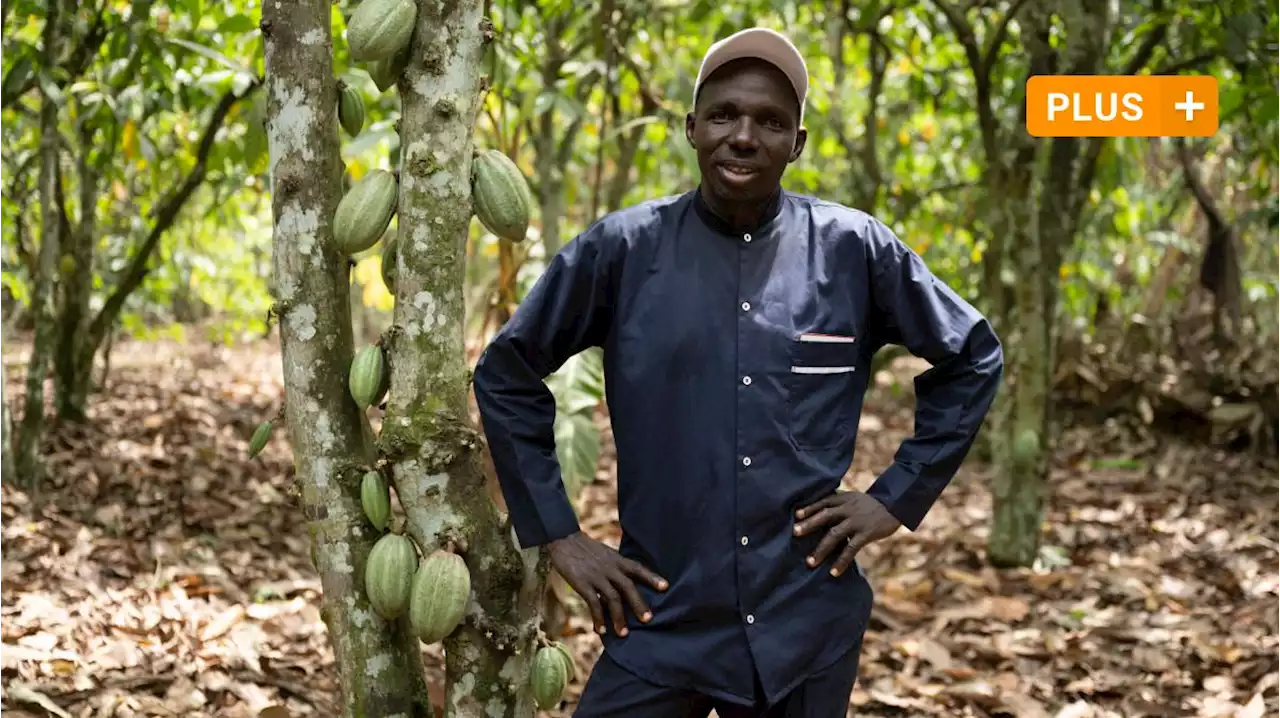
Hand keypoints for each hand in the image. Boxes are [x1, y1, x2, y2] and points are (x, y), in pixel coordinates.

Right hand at [547, 532, 668, 636]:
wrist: (564, 541)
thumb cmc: (587, 549)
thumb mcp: (607, 553)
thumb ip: (617, 566)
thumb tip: (627, 581)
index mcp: (617, 560)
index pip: (638, 568)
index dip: (652, 577)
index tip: (665, 587)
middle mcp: (610, 568)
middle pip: (628, 587)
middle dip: (638, 604)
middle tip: (648, 620)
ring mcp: (596, 577)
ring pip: (612, 599)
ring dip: (619, 617)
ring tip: (624, 633)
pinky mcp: (583, 584)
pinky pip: (593, 603)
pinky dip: (598, 618)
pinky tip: (602, 630)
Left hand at [793, 490, 901, 576]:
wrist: (896, 506)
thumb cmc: (870, 505)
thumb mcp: (854, 499)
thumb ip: (839, 504)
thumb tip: (819, 513)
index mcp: (844, 499)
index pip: (824, 502)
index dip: (810, 508)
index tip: (796, 515)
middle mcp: (849, 509)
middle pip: (826, 515)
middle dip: (810, 524)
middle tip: (795, 533)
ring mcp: (857, 521)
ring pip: (835, 534)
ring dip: (821, 549)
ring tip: (810, 562)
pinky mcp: (866, 534)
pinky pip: (851, 549)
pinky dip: (841, 561)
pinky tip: (833, 572)